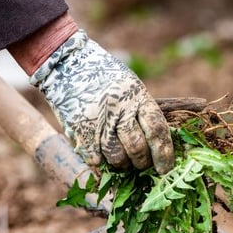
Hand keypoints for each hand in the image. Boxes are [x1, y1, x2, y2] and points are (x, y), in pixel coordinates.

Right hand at [30, 30, 173, 173]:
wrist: (68, 62)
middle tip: (141, 164)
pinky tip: (102, 159)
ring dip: (122, 164)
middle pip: (137, 147)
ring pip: (116, 157)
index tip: (165, 169)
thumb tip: (158, 148)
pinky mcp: (79, 129)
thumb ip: (143, 113)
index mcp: (138, 97)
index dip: (163, 154)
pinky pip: (94, 158)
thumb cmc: (107, 78)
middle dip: (142, 162)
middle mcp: (119, 108)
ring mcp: (98, 120)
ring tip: (121, 160)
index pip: (157, 130)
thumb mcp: (132, 87)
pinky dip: (100, 164)